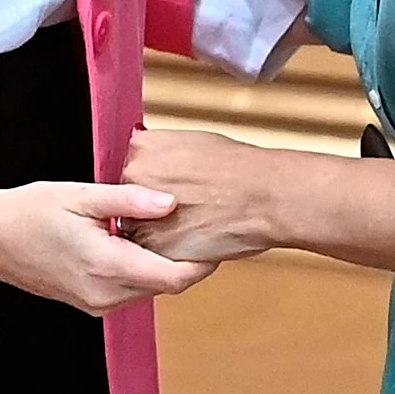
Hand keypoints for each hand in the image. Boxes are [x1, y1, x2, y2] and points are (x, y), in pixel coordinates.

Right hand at [0, 183, 217, 314]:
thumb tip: (172, 202)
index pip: (174, 277)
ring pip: (150, 289)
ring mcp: (97, 303)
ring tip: (173, 229)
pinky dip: (143, 270)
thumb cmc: (32, 210)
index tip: (217, 235)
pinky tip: (139, 241)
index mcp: (107, 266)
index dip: (203, 261)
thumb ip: (129, 200)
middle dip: (189, 260)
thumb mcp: (81, 195)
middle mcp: (105, 294)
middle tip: (203, 226)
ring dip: (165, 265)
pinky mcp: (90, 303)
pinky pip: (130, 291)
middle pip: (168, 285)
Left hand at [122, 129, 280, 263]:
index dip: (155, 183)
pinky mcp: (152, 244)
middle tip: (188, 205)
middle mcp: (134, 175)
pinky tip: (194, 237)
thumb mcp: (194, 142)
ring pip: (138, 227)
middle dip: (152, 207)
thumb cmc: (240, 169)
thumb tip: (155, 160)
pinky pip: (152, 251)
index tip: (175, 187)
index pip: (132, 170)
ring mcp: (140, 209)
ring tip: (193, 222)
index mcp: (142, 146)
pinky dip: (170, 250)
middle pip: (130, 198)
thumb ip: (164, 152)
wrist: (264, 196)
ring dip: (158, 229)